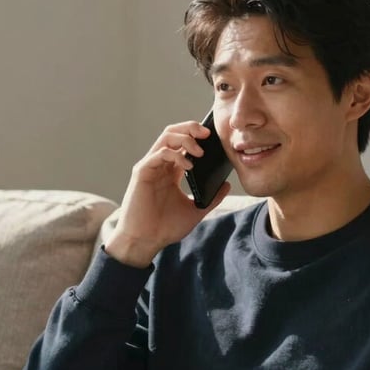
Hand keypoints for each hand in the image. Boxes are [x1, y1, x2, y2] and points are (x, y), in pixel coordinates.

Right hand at [104, 121, 230, 266]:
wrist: (145, 241)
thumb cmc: (165, 228)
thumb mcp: (195, 211)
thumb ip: (212, 198)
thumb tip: (226, 184)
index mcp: (171, 172)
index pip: (183, 144)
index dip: (198, 136)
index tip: (215, 138)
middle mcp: (160, 165)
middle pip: (174, 133)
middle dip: (191, 128)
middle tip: (208, 133)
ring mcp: (150, 167)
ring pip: (166, 137)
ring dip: (185, 138)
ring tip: (200, 151)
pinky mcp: (142, 172)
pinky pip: (159, 153)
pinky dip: (176, 155)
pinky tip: (188, 166)